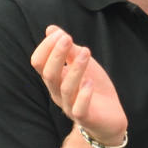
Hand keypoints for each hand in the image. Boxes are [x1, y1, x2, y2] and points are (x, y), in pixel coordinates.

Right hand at [31, 24, 126, 145]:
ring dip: (75, 68)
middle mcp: (57, 93)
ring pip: (66, 88)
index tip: (61, 34)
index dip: (46, 47)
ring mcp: (70, 106)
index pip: (39, 63)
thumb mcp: (82, 62)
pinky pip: (79, 109)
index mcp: (54, 78)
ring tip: (86, 52)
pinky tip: (90, 82)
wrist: (109, 116)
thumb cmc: (93, 87)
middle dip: (56, 54)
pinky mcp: (85, 118)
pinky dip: (84, 95)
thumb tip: (51, 29)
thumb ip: (68, 49)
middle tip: (68, 38)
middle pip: (48, 74)